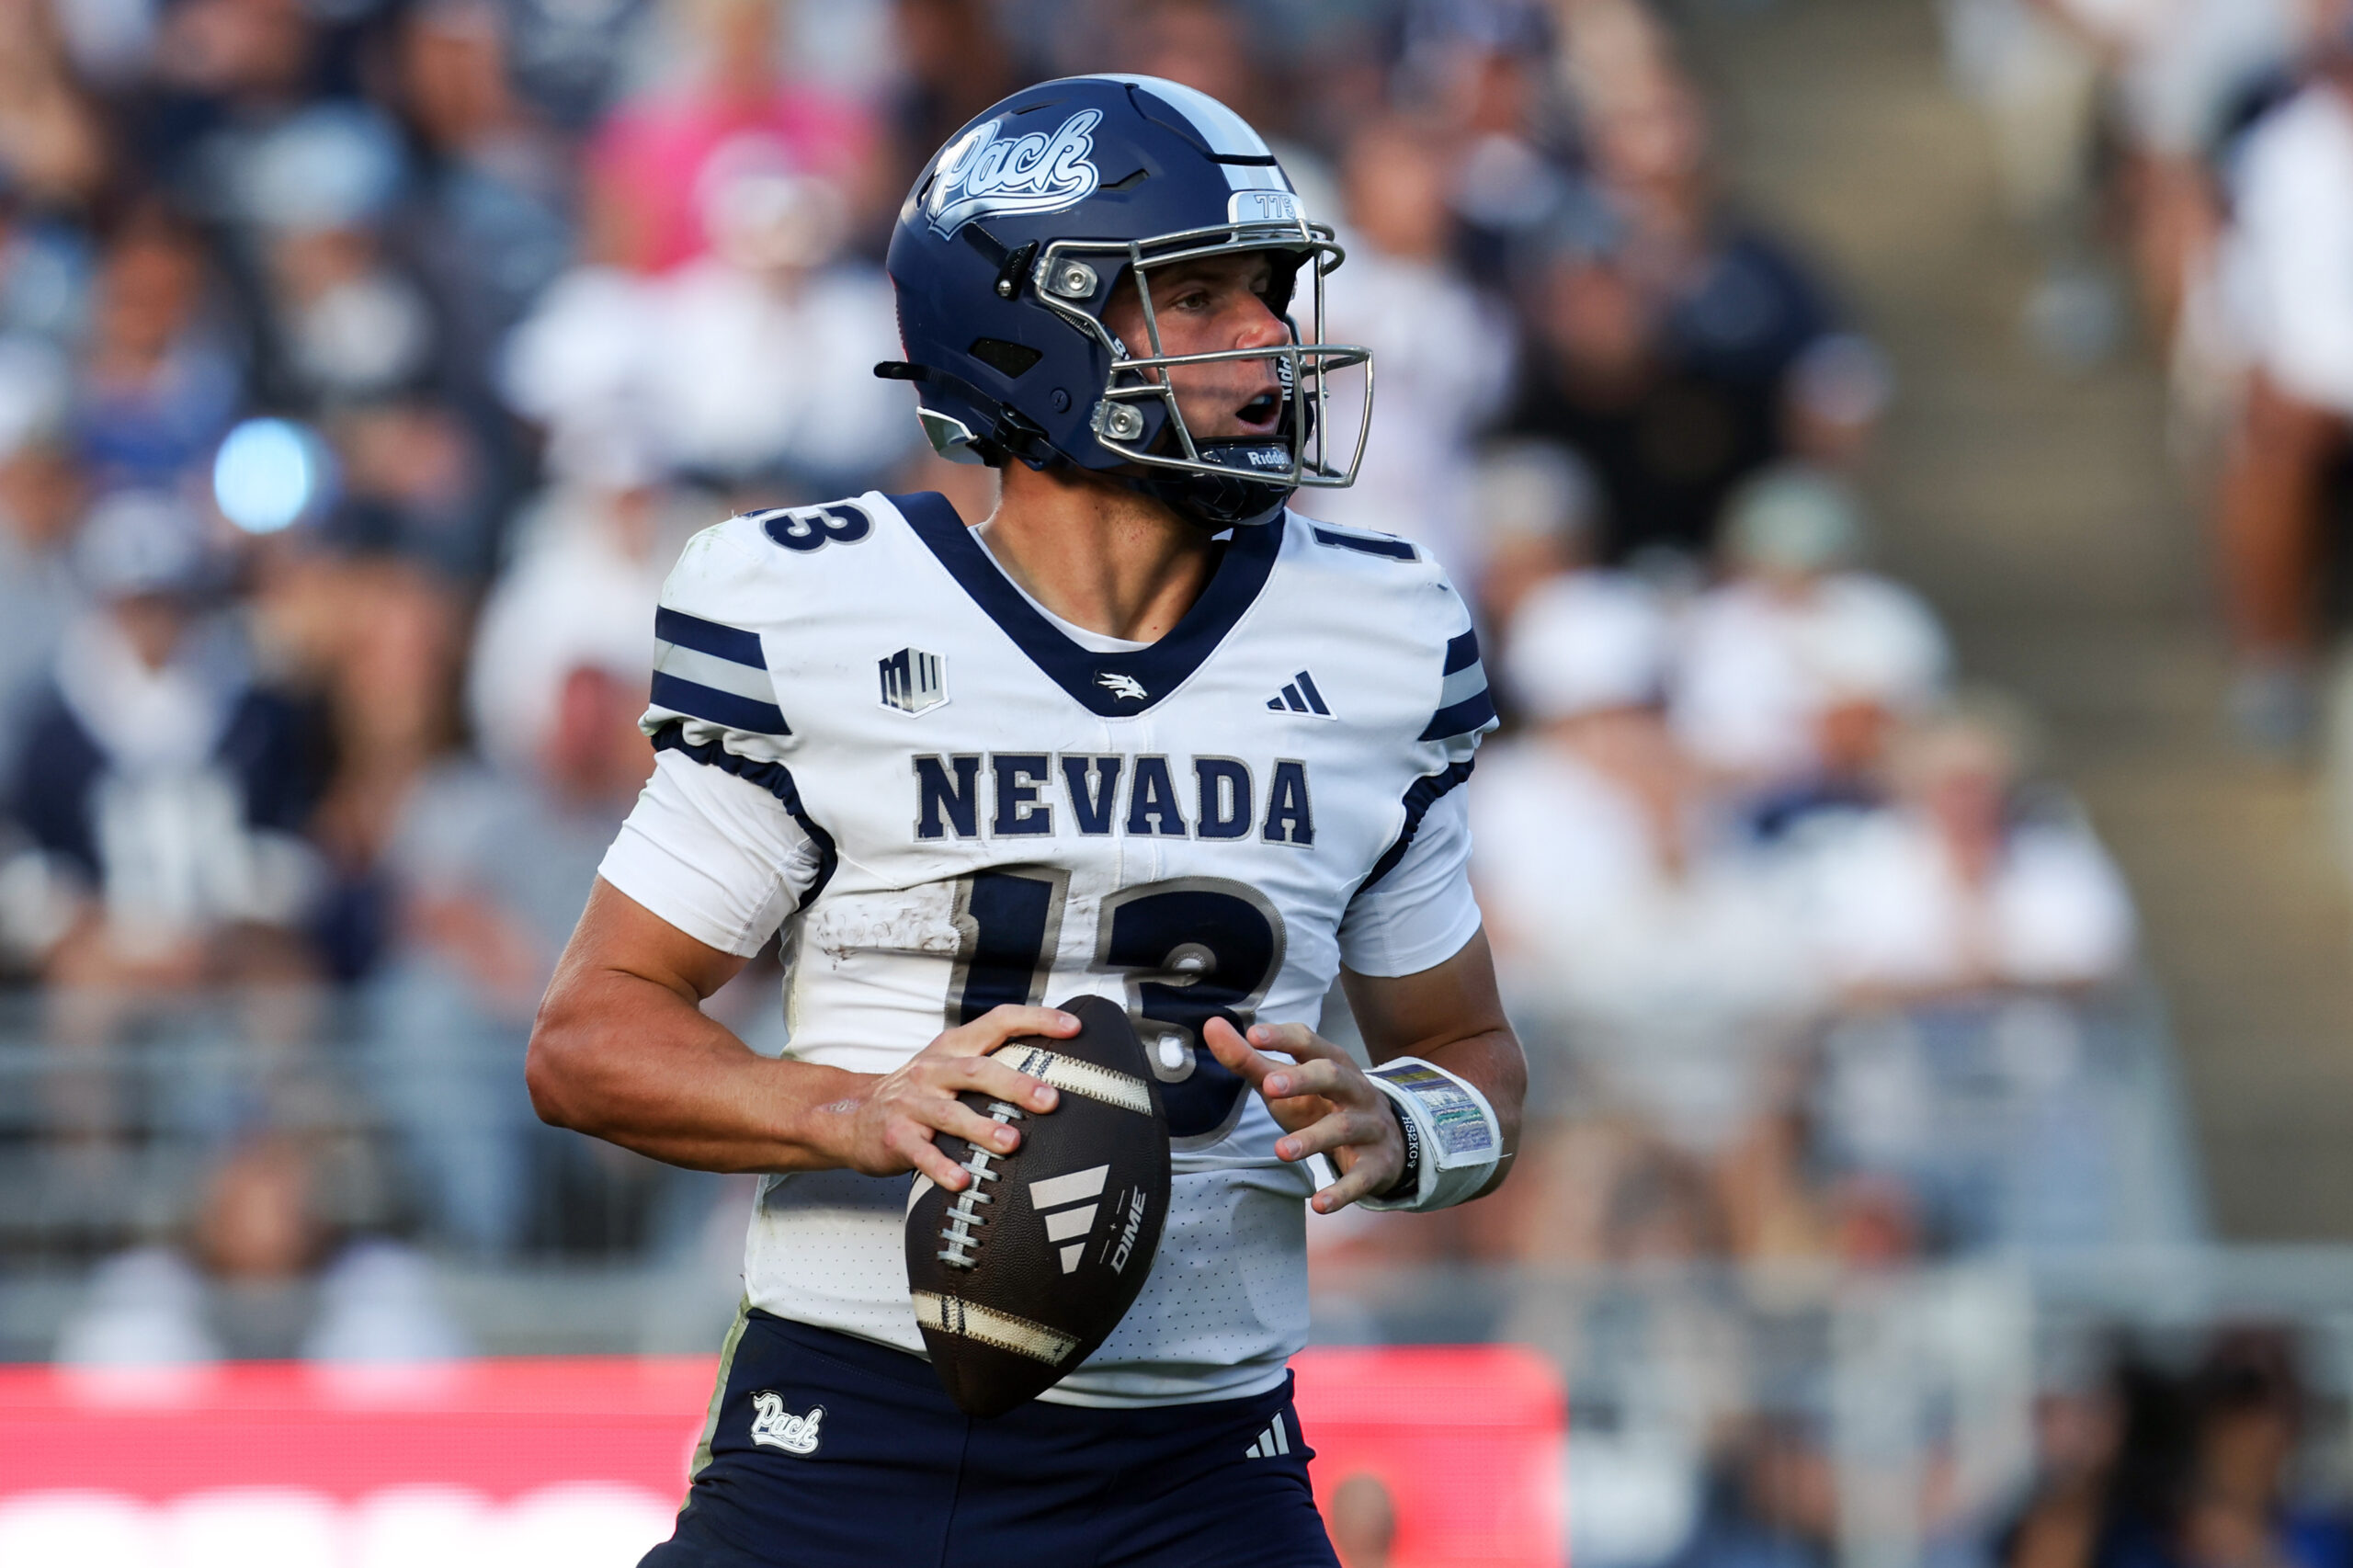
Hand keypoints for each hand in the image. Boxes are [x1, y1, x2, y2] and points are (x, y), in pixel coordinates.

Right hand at [824, 1005, 1069, 1188]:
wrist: (851, 1115)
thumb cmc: (916, 1093)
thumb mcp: (949, 1066)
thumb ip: (992, 1064)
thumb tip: (1057, 1071)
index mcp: (952, 1047)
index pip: (998, 1022)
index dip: (1036, 1020)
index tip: (1073, 1028)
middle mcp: (933, 1070)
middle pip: (978, 1070)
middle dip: (1016, 1084)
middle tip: (1051, 1100)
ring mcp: (912, 1103)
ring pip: (950, 1113)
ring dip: (982, 1128)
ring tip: (1012, 1142)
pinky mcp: (895, 1136)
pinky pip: (921, 1153)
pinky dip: (942, 1167)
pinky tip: (963, 1181)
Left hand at [1204, 1018, 1402, 1213]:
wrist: (1385, 1143)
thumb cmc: (1322, 1104)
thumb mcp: (1287, 1083)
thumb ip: (1249, 1058)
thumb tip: (1211, 1025)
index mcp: (1332, 1062)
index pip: (1308, 1043)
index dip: (1283, 1038)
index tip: (1253, 1035)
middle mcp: (1355, 1090)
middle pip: (1333, 1076)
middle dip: (1304, 1079)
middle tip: (1270, 1087)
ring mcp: (1369, 1126)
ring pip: (1344, 1127)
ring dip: (1313, 1138)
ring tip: (1280, 1151)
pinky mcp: (1375, 1164)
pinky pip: (1361, 1177)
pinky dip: (1341, 1191)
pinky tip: (1318, 1204)